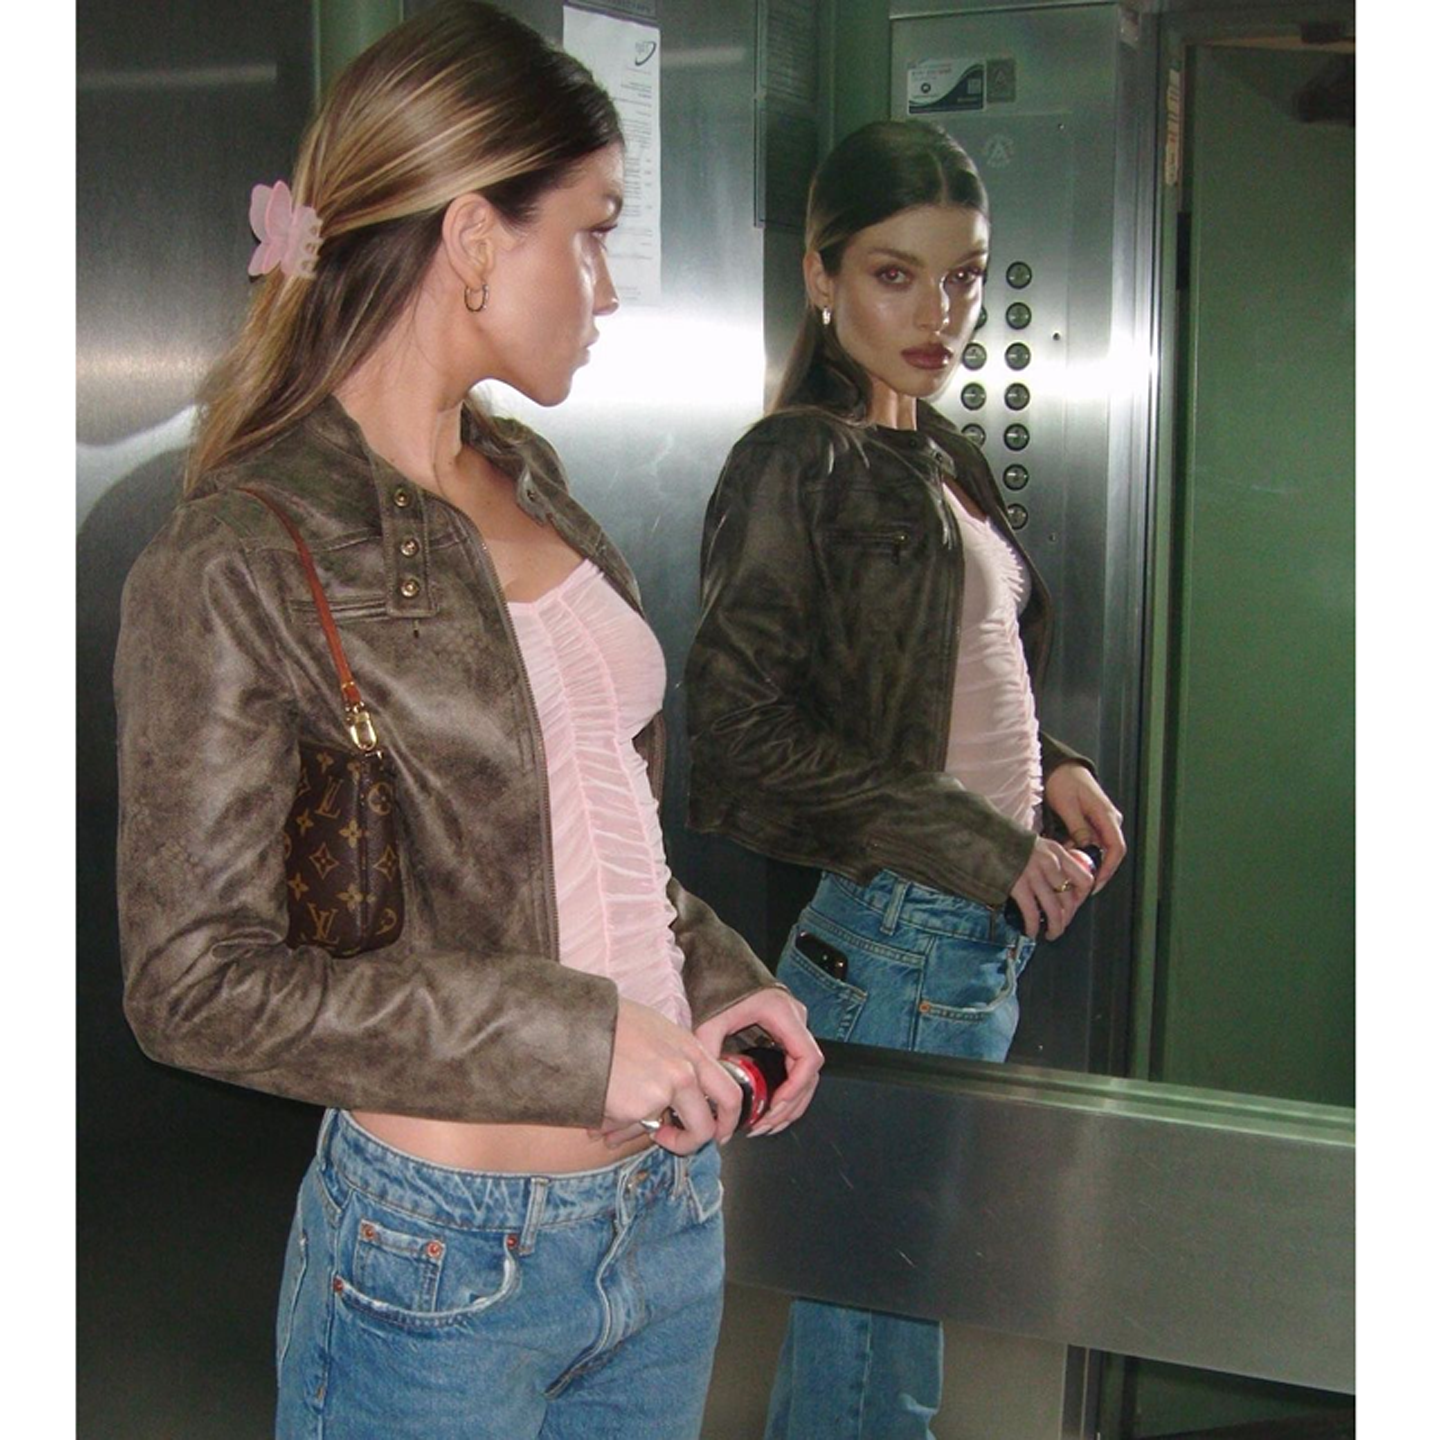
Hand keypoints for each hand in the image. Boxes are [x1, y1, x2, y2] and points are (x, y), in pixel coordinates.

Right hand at [595, 998, 742, 1154]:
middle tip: (681, 1143)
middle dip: (697, 1141)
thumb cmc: (608, 1024)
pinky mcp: (641, 1107)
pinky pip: (634, 1128)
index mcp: (690, 1049)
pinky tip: (600, 1121)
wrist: (578, 1026)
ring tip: (617, 1129)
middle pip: (712, 1121)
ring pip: (671, 1133)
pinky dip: (617, 1129)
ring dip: (650, 1137)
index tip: (716, 1130)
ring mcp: (666, 1089)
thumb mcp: (652, 1033)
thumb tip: (667, 1103)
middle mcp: (686, 1069)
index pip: (728, 1090)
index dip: (726, 1117)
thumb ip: (669, 1064)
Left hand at [693, 986, 822, 1137]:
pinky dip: (786, 1091)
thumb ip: (708, 1050)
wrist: (718, 962)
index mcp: (783, 1014)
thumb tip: (705, 1086)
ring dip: (790, 1102)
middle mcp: (795, 1020)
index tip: (777, 1104)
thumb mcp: (710, 1019)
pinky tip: (770, 1108)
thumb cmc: (718, 983)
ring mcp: (793, 1027)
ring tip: (766, 1125)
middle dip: (790, 1104)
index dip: (796, 1087)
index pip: (808, 1057)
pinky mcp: (785, 1034)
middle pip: (810, 1073)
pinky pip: (795, 1068)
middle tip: (765, 1124)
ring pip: (806, 1075)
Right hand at [1008, 837, 1094, 939]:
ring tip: (1051, 934)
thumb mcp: (1036, 845)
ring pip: (1055, 909)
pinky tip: (1031, 931)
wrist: (981, 837)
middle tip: (1060, 924)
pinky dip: (1033, 926)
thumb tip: (1058, 882)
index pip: (1085, 879)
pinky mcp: (1017, 884)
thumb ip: (1050, 860)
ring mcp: (1033, 873)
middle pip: (1069, 898)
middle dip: (1067, 918)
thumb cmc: (1006, 843)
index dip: (1082, 897)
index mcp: (1056, 851)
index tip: (1075, 905)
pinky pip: (1031, 912)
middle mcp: (1049, 862)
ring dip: (1055, 927)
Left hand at [1044, 763, 1126, 891]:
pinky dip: (1079, 849)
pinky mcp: (1094, 822)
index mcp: (1106, 815)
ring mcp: (1102, 821)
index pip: (1116, 848)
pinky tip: (1065, 853)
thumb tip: (1086, 850)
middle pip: (1108, 852)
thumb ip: (1078, 828)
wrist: (1060, 767)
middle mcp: (1109, 820)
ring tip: (1067, 869)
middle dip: (1094, 869)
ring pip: (1098, 848)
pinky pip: (1091, 841)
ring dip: (1084, 859)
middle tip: (1078, 883)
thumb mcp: (1067, 806)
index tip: (1095, 883)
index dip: (1108, 869)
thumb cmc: (1063, 782)